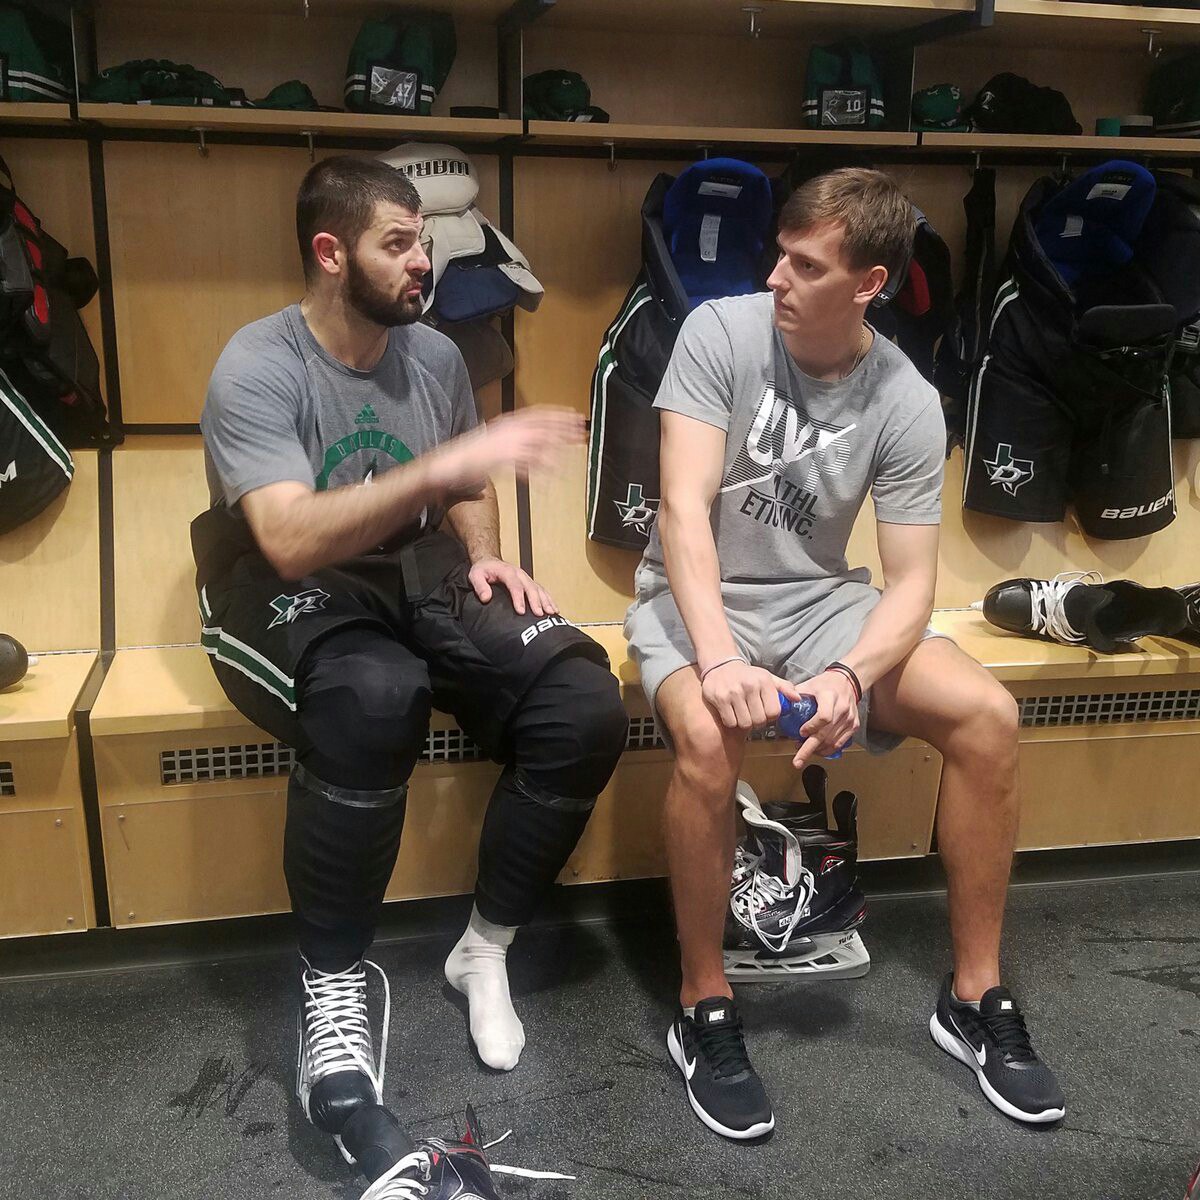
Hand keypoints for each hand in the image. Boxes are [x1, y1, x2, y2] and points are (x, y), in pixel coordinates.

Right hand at [433, 408, 583, 491]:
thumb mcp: (498, 439)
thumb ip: (517, 438)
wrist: (453, 461)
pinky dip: (542, 470)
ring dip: (559, 446)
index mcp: (509, 421)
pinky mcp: (503, 459)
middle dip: (565, 427)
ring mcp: (507, 443)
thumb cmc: (475, 453)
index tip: (574, 414)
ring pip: (540, 443)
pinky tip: (553, 475)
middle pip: (543, 426)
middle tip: (582, 430)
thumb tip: (538, 443)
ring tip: (575, 449)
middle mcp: (510, 429)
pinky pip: (528, 464)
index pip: (538, 413)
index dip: (557, 413)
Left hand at [468, 557, 556, 615]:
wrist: (490, 561)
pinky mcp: (530, 583)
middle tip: (539, 614)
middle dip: (536, 602)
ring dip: (546, 601)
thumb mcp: (476, 575)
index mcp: (507, 572)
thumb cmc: (483, 569)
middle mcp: (520, 575)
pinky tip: (554, 609)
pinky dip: (549, 600)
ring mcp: (526, 579)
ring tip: (551, 613)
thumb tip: (486, 598)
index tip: (521, 611)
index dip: (519, 599)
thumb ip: (480, 586)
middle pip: (531, 588)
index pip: (515, 586)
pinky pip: (542, 591)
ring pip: (539, 589)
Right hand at [700, 660, 803, 732]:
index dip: (770, 717)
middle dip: (757, 722)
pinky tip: (732, 712)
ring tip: (742, 714)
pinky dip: (732, 721)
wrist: (721, 666)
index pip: (774, 712)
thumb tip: (798, 699)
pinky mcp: (720, 699)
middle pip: (759, 720)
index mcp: (764, 681)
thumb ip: (784, 688)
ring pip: (745, 723)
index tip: (765, 713)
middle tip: (753, 716)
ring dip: (744, 723)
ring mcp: (733, 692)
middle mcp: (750, 686)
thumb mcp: (767, 677)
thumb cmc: (748, 675)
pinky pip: (730, 722)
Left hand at [789, 670, 859, 768]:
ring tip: (804, 752)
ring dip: (817, 750)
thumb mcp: (808, 684)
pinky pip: (840, 743)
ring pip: (832, 742)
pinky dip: (828, 750)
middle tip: (797, 760)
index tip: (800, 733)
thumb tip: (780, 707)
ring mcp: (849, 718)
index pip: (823, 717)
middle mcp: (842, 708)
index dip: (811, 727)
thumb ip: (794, 695)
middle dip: (809, 749)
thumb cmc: (826, 684)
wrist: (847, 681)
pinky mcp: (853, 726)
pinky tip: (818, 750)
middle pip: (826, 734)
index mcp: (829, 696)